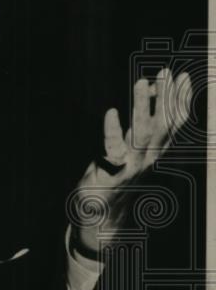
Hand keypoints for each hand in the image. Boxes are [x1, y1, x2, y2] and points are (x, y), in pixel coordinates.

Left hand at [72, 67, 191, 257]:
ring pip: (142, 133)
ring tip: (142, 82)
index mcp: (153, 152)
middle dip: (167, 97)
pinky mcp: (111, 174)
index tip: (184, 76)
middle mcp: (146, 158)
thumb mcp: (129, 152)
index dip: (180, 100)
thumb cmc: (115, 181)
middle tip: (167, 70)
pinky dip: (112, 131)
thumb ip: (139, 127)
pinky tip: (111, 113)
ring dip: (142, 107)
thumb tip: (148, 96)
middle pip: (162, 123)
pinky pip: (113, 150)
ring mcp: (130, 166)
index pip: (173, 122)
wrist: (104, 219)